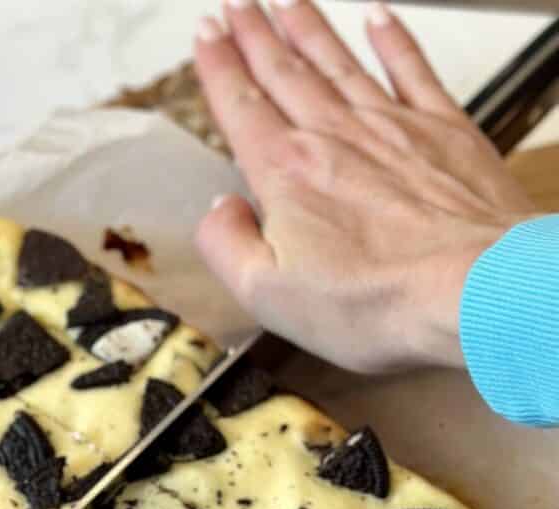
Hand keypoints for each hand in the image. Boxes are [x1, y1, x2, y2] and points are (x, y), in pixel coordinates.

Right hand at [193, 0, 537, 372]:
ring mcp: (393, 127)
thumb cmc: (375, 303)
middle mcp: (334, 137)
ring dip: (308, 28)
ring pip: (338, 62)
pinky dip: (392, 39)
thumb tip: (217, 212)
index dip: (219, 67)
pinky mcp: (445, 132)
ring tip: (285, 1)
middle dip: (254, 34)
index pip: (241, 106)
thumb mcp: (268, 295)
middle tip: (234, 5)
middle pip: (285, 72)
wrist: (478, 291)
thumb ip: (227, 247)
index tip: (206, 35)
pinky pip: (412, 69)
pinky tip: (377, 18)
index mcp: (286, 174)